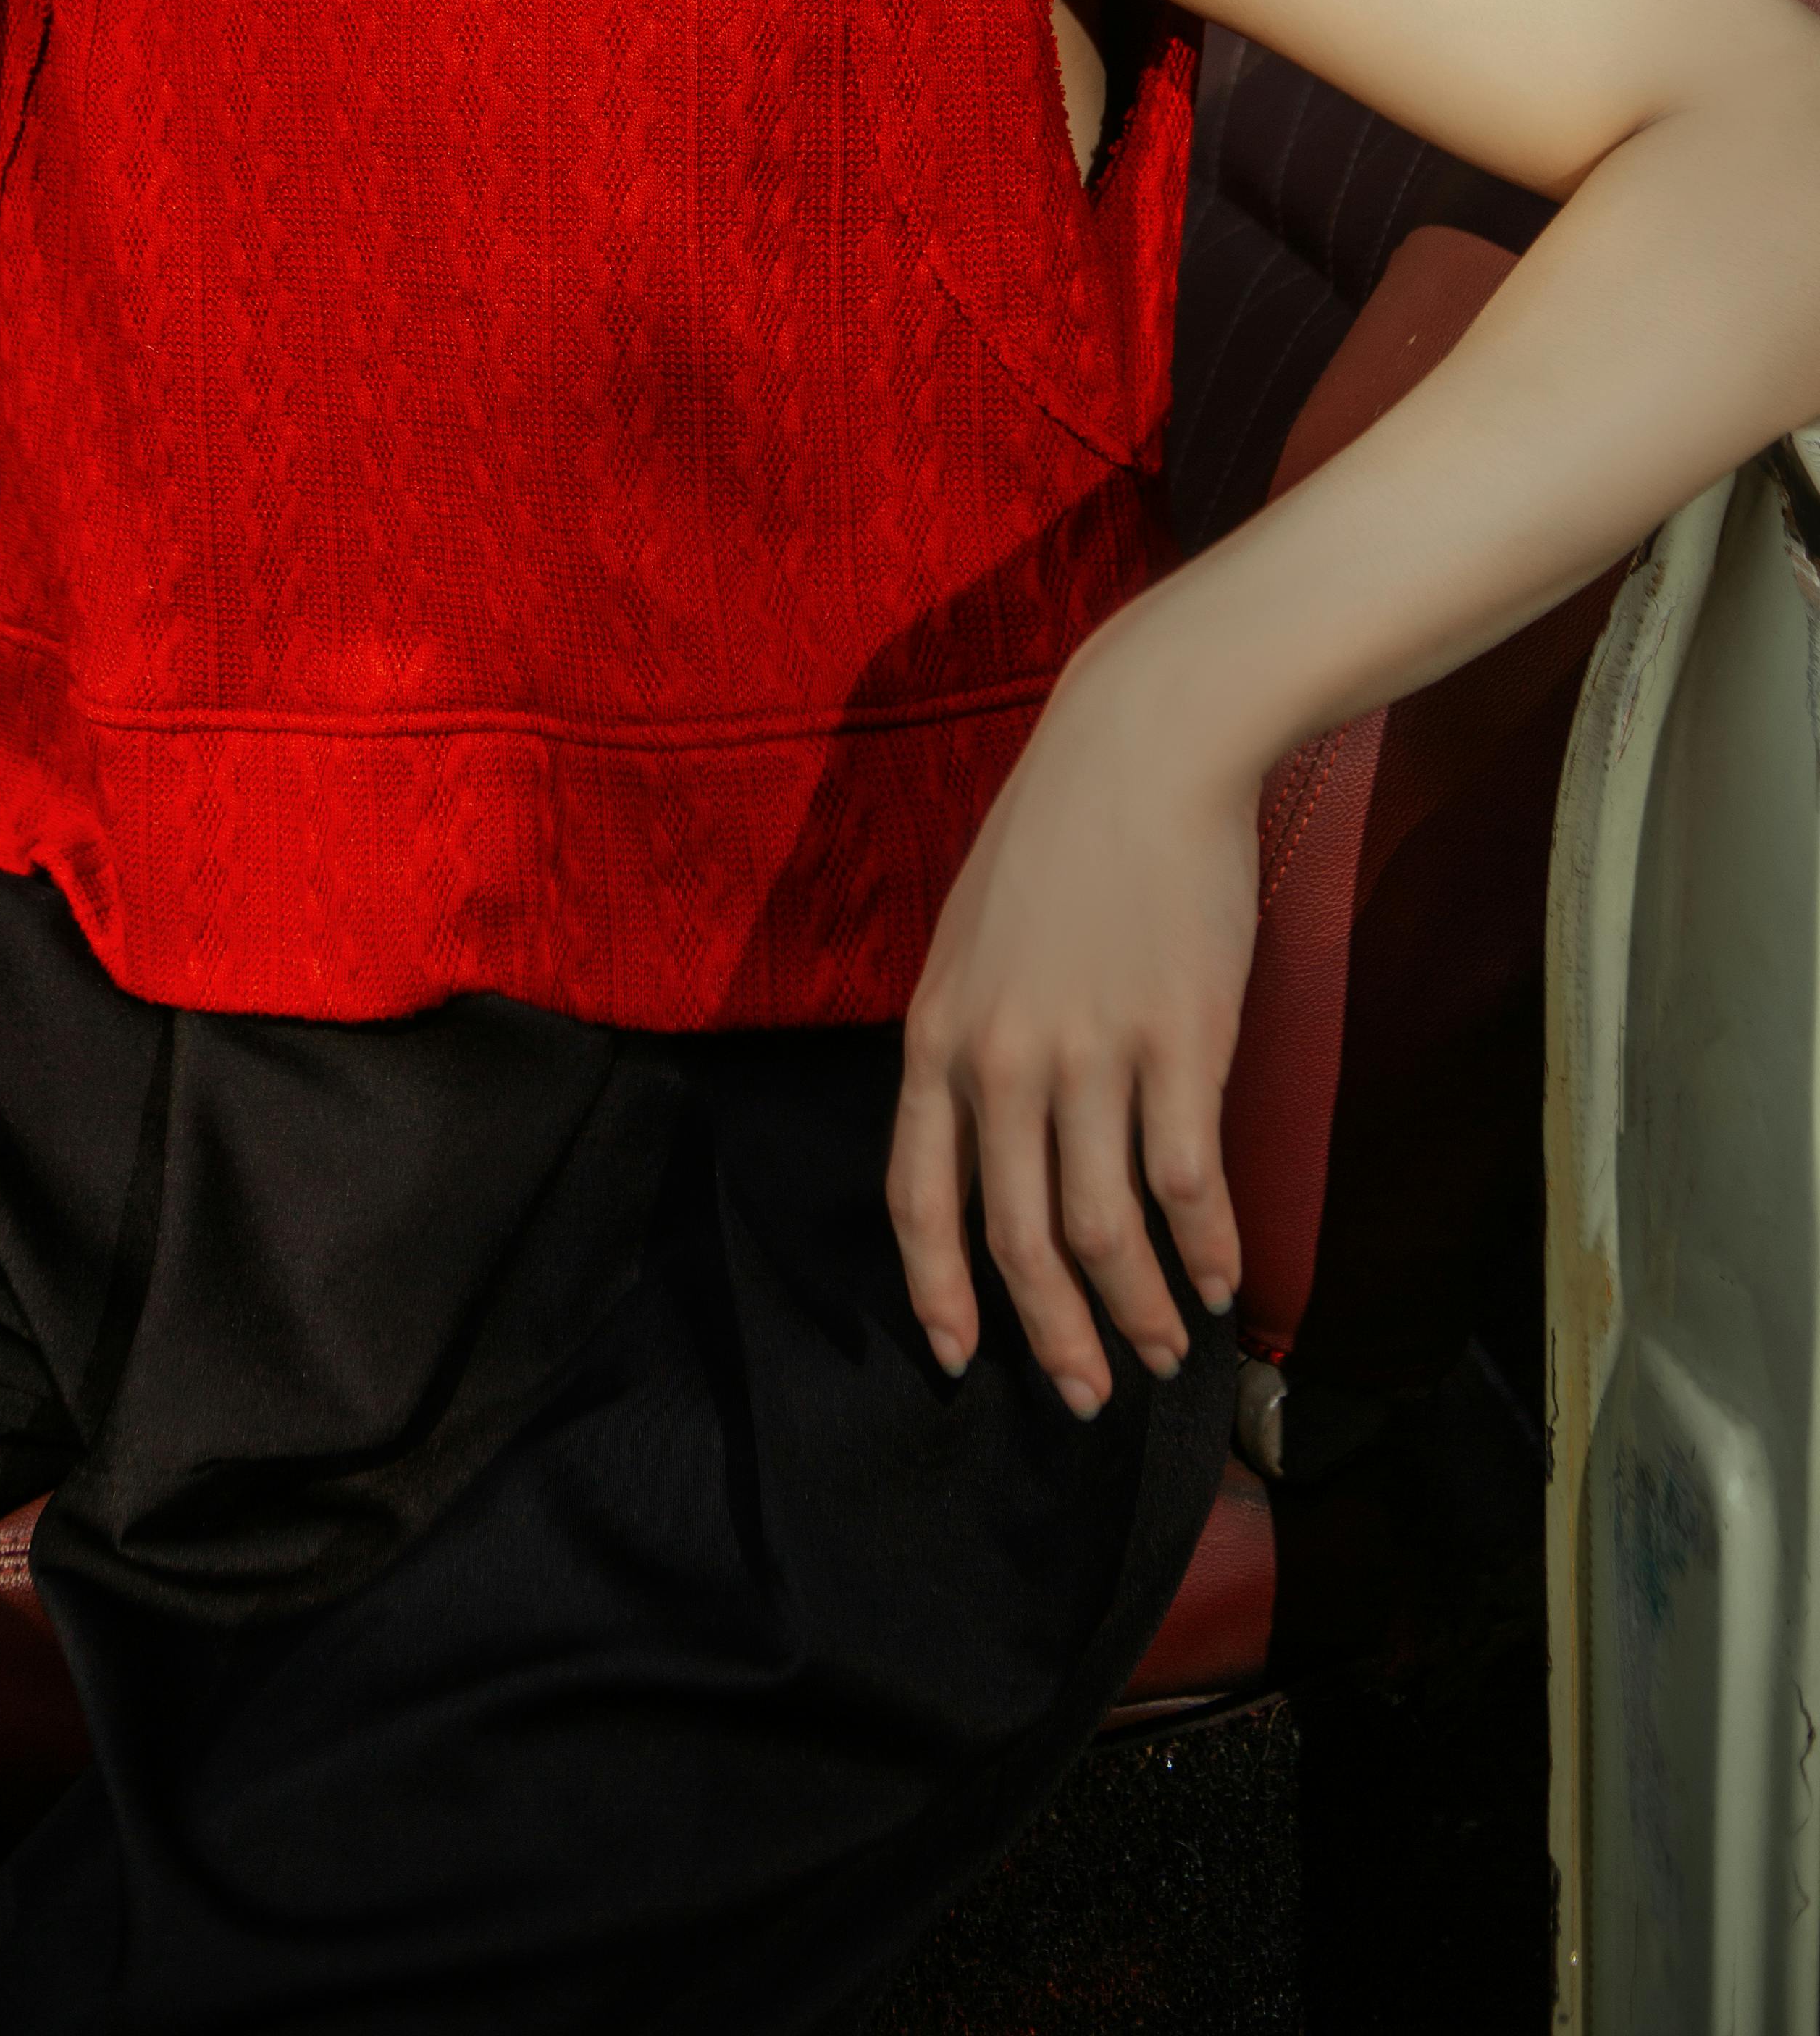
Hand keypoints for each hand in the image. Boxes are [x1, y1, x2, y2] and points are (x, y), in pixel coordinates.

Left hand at [884, 633, 1254, 1414]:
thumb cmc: (1058, 837)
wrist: (1139, 750)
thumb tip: (997, 1137)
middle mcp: (1003, 1060)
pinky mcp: (1179, 1043)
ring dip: (1141, 1312)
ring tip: (1169, 1355)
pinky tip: (1228, 1277)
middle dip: (1055, 1336)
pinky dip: (1210, 1245)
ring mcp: (1091, 1055)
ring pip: (1107, 1231)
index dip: (940, 1291)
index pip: (919, 1198)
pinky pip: (1186, 1180)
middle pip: (1020, 1240)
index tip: (963, 1359)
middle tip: (1090, 1396)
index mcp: (938, 1036)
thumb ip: (975, 1041)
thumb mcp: (974, 940)